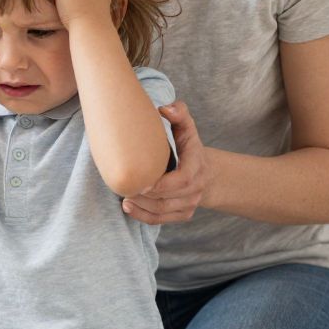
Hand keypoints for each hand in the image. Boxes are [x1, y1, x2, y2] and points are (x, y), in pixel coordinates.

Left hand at [122, 101, 207, 224]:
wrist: (206, 172)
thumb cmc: (188, 146)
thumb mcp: (187, 128)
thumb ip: (179, 114)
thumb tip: (164, 108)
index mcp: (196, 165)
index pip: (182, 180)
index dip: (161, 184)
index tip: (141, 181)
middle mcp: (196, 188)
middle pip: (167, 198)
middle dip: (144, 194)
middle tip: (123, 185)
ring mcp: (190, 204)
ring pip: (162, 210)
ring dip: (140, 205)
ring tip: (123, 195)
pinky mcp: (183, 214)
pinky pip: (161, 220)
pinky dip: (142, 216)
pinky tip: (127, 206)